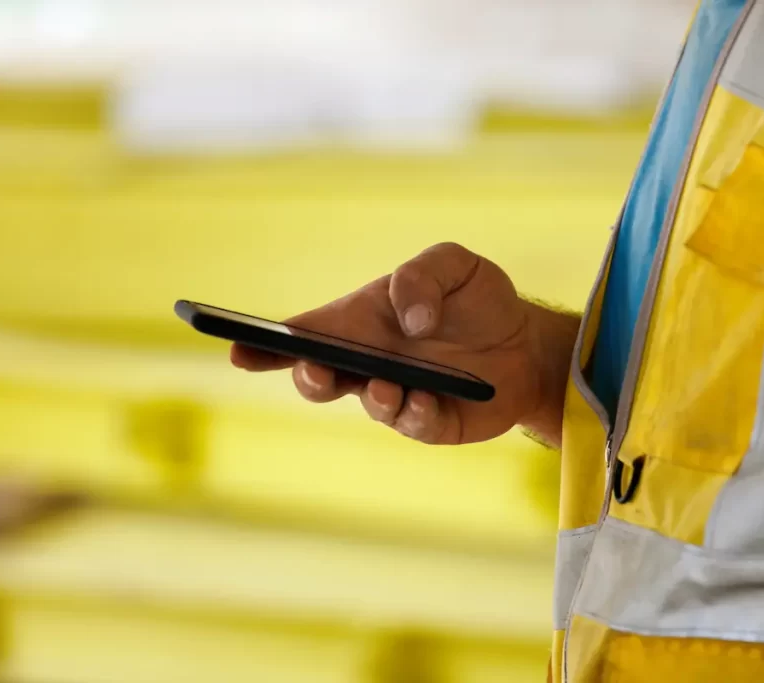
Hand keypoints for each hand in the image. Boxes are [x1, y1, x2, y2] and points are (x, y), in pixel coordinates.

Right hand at [231, 243, 574, 444]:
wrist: (528, 343)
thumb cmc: (477, 300)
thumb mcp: (455, 264)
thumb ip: (421, 275)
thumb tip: (405, 318)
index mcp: (360, 322)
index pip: (302, 335)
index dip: (264, 345)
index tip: (236, 348)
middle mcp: (370, 363)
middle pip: (319, 378)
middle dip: (308, 377)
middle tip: (318, 369)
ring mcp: (398, 395)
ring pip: (367, 403)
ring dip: (371, 396)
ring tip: (387, 385)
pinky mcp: (431, 422)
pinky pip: (413, 425)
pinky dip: (413, 414)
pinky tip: (422, 401)